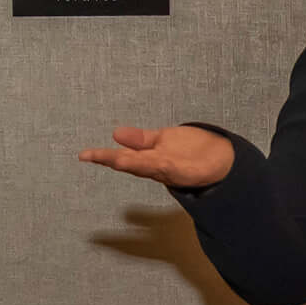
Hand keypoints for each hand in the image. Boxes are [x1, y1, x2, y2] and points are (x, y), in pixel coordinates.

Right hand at [78, 124, 231, 189]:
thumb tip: (116, 134)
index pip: (121, 157)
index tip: (82, 155)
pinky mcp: (187, 170)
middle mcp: (155, 166)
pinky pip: (170, 167)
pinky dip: (159, 165)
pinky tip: (153, 160)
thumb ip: (139, 140)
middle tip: (90, 156)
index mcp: (148, 159)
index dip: (102, 156)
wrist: (223, 161)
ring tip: (113, 158)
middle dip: (111, 160)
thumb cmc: (191, 151)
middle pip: (129, 163)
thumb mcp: (161, 141)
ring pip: (146, 166)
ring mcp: (171, 168)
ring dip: (130, 163)